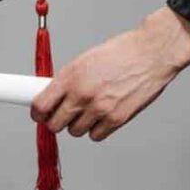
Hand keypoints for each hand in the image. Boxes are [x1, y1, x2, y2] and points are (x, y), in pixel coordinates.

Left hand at [31, 7, 189, 140]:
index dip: (37, 114)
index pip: (40, 106)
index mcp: (71, 76)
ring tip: (89, 110)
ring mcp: (99, 109)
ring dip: (78, 125)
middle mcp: (82, 94)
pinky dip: (97, 129)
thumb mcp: (85, 60)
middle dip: (56, 121)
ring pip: (75, 132)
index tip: (39, 114)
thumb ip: (67, 80)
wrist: (152, 54)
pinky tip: (103, 115)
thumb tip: (52, 96)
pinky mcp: (116, 120)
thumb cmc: (122, 53)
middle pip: (54, 125)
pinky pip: (96, 136)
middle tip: (62, 115)